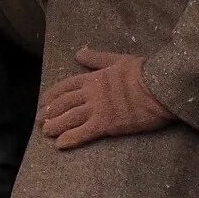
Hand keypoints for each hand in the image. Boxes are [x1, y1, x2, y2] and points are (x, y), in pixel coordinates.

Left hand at [37, 48, 174, 148]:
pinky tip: (60, 144)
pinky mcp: (107, 124)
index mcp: (93, 77)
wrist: (159, 87)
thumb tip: (79, 53)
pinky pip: (84, 133)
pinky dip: (70, 138)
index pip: (66, 86)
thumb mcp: (117, 59)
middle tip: (39, 120)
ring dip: (55, 125)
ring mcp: (97, 109)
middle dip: (50, 112)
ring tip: (45, 132)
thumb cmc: (143, 72)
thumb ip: (96, 58)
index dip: (52, 95)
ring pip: (69, 118)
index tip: (43, 102)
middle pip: (64, 103)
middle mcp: (90, 93)